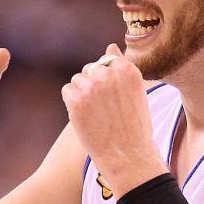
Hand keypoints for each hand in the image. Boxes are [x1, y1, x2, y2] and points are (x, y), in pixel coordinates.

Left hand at [61, 44, 166, 198]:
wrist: (128, 157)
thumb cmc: (134, 128)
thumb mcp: (136, 93)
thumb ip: (123, 68)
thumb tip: (110, 45)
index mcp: (127, 70)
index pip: (107, 61)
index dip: (107, 81)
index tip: (113, 100)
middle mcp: (109, 74)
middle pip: (90, 69)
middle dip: (93, 86)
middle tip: (104, 111)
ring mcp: (92, 86)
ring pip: (77, 80)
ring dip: (81, 95)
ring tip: (96, 116)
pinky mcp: (76, 100)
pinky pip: (67, 91)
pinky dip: (72, 104)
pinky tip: (85, 118)